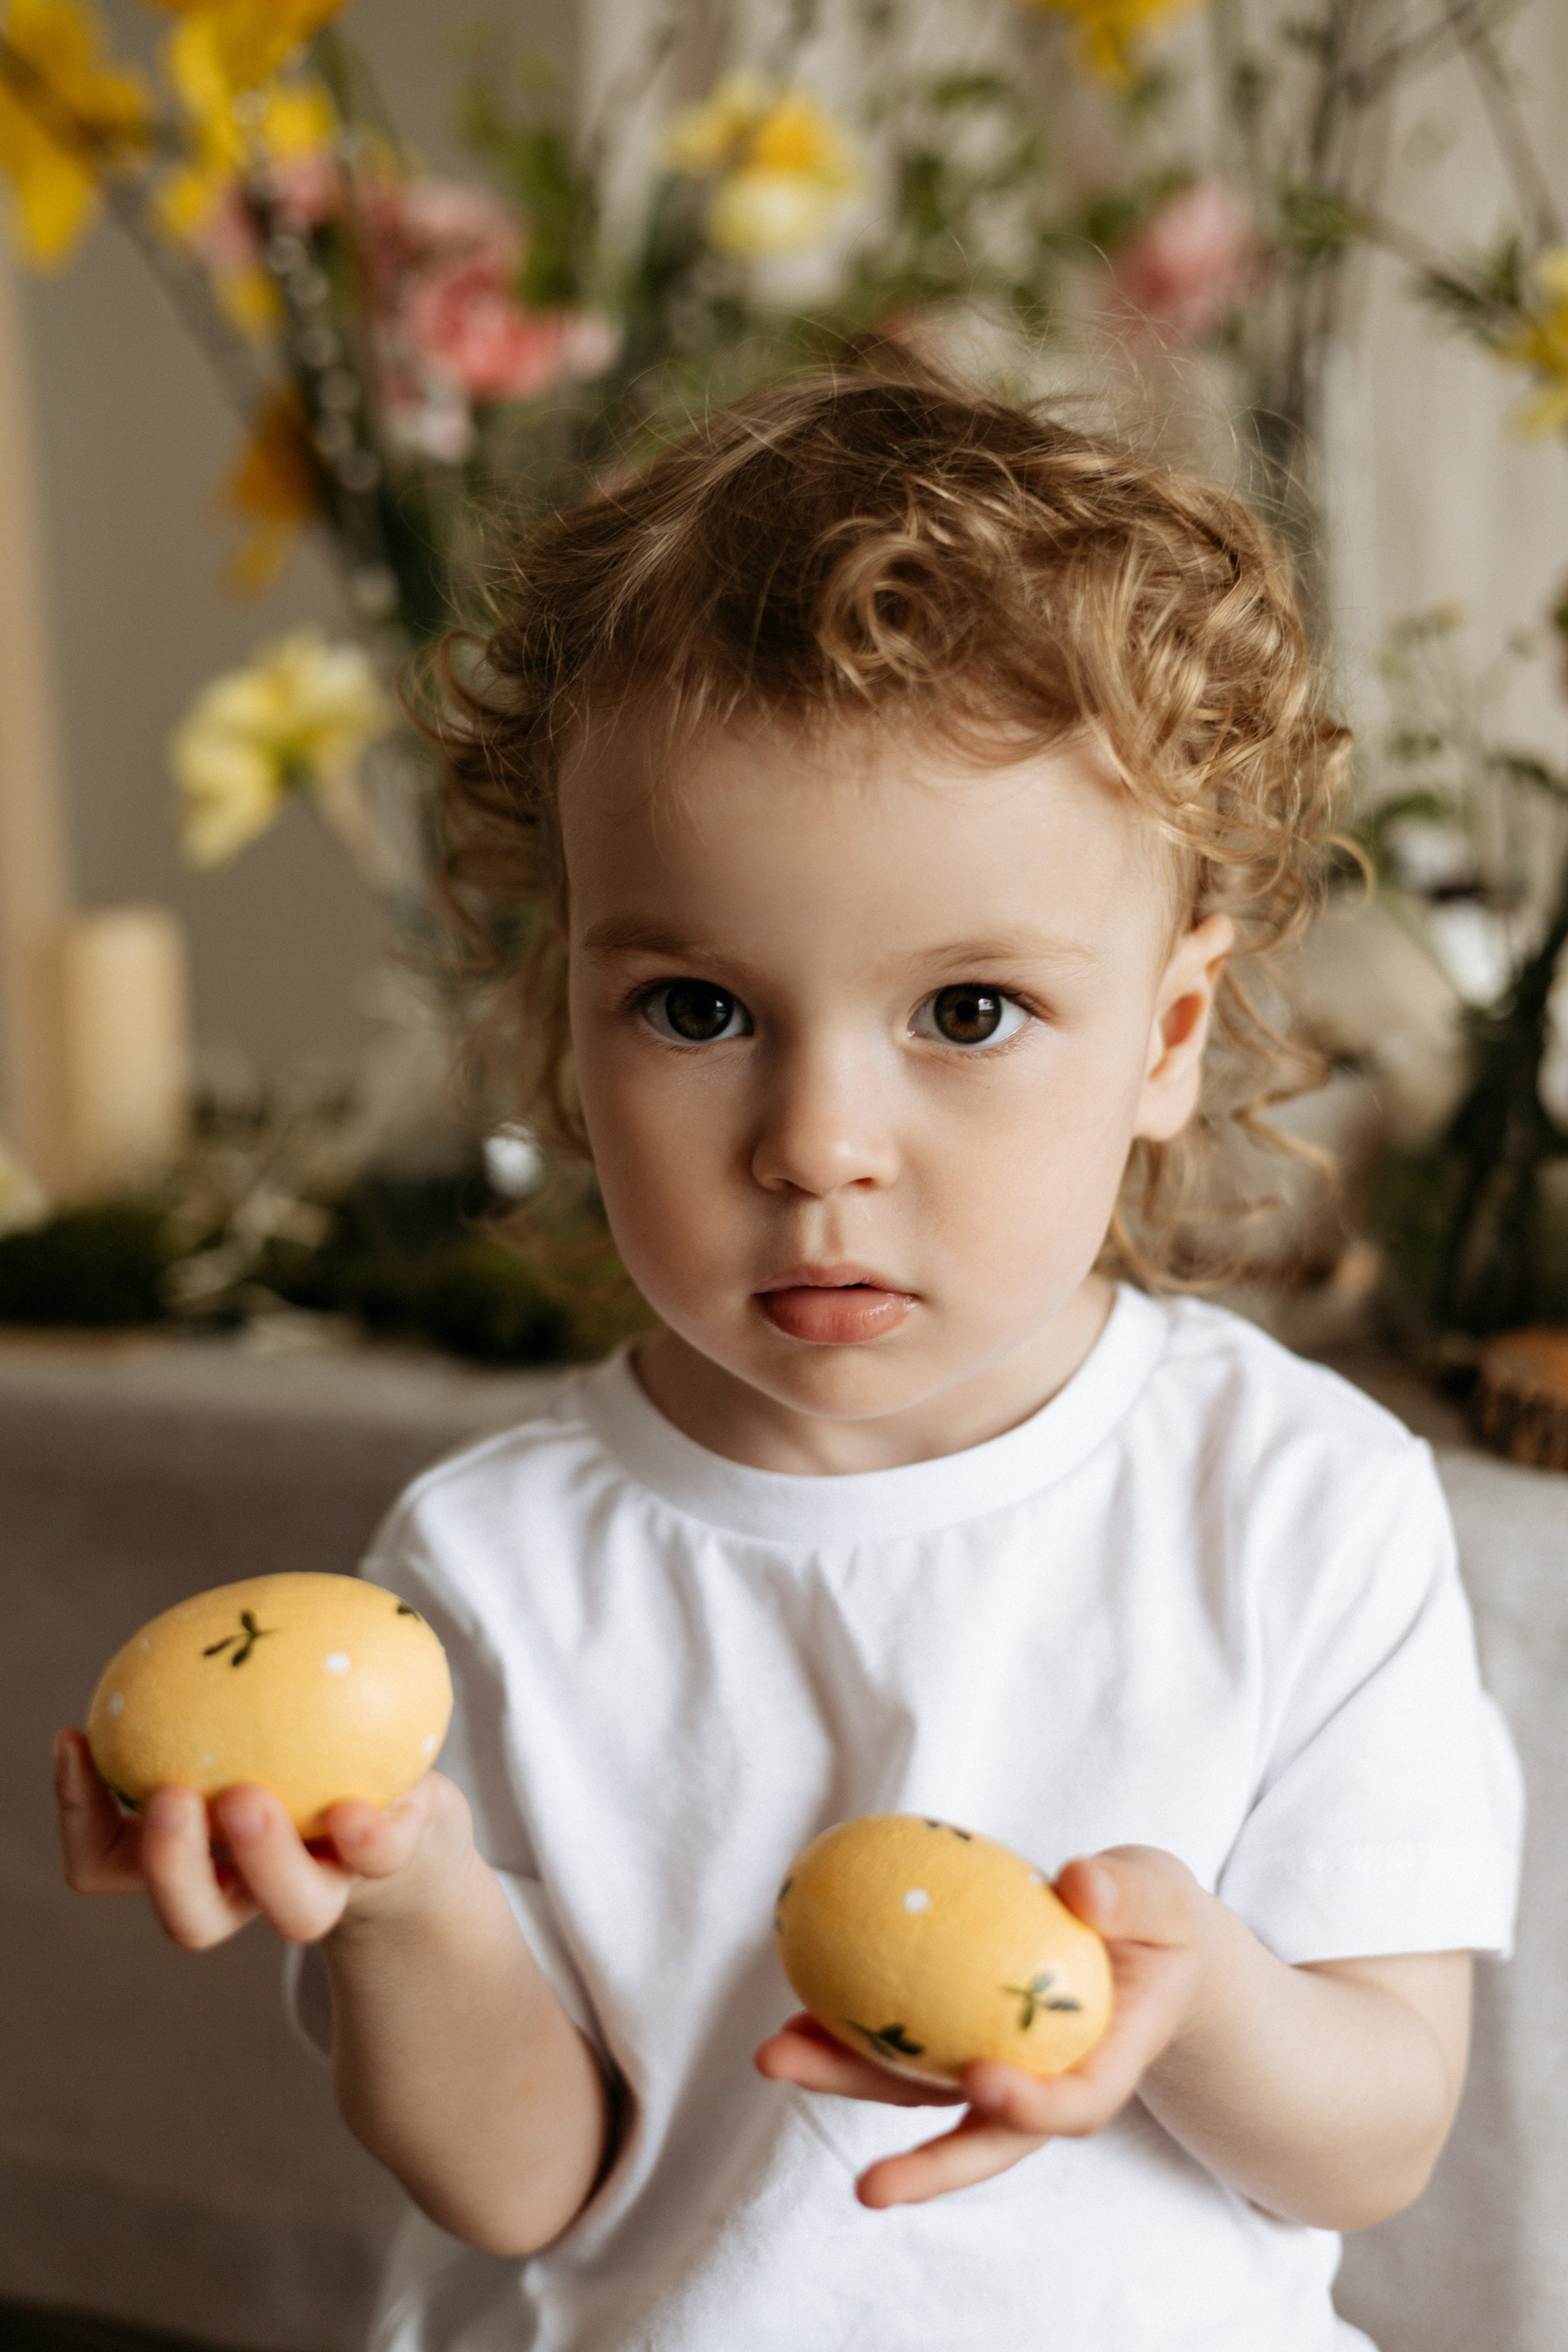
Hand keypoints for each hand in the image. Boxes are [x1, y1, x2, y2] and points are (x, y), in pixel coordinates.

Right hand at [54, 1725, 472, 1951]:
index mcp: (197, 1859)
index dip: (80, 1817)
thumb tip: (154, 1646)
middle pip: (194, 1918)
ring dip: (264, 1856)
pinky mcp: (395, 1858)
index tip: (76, 1739)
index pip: (109, 1865)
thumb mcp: (244, 1721)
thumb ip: (203, 1697)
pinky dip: (364, 1837)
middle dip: (171, 1865)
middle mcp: (255, 1889)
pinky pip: (379, 1856)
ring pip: (295, 1911)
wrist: (413, 1813)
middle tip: (168, 1796)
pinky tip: (351, 1808)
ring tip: (247, 1797)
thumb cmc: (304, 1755)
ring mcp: (329, 1881)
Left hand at [755, 1845, 1211, 2207]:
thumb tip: (1082, 1885)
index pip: (1076, 2105)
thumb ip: (1131, 1894)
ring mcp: (996, 2067)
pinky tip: (797, 2013)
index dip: (1029, 2106)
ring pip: (919, 2093)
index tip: (981, 2079)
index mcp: (1108, 2063)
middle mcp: (1045, 2083)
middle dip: (923, 2166)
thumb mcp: (1160, 1896)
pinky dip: (847, 2034)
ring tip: (778, 2059)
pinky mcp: (956, 2039)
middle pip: (984, 2135)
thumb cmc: (1153, 1919)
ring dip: (847, 2083)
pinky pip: (899, 2046)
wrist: (1138, 1938)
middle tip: (865, 2188)